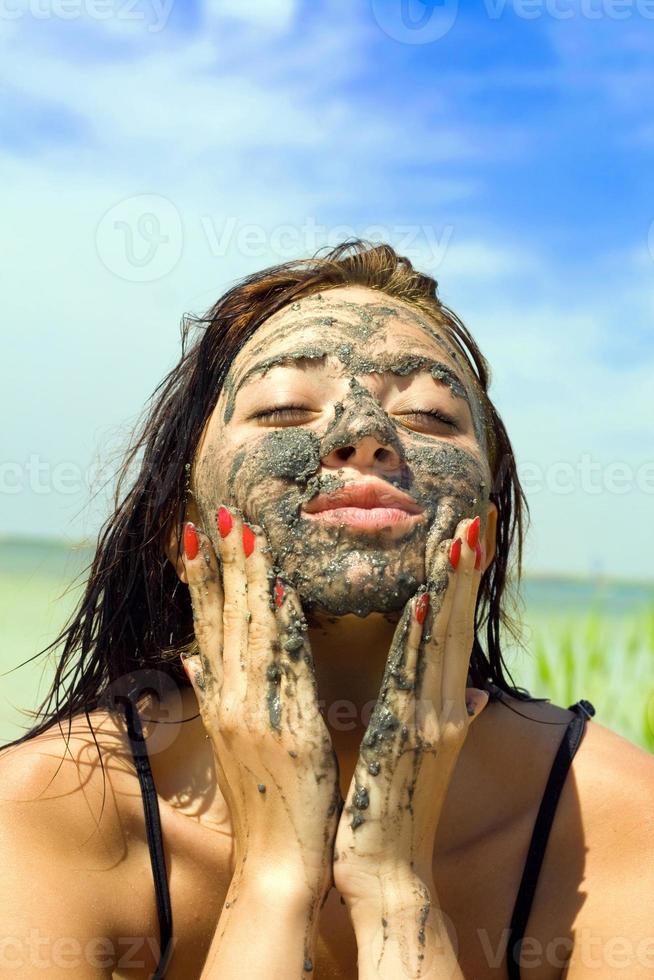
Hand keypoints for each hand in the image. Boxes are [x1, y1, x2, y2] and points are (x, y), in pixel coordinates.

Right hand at [179, 507, 340, 897]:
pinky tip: (284, 591)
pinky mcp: (289, 729)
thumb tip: (191, 657)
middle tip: (222, 512)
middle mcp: (231, 700)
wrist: (278, 865)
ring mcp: (256, 714)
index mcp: (222, 701)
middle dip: (222, 562)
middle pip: (223, 619)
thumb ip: (214, 695)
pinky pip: (286, 666)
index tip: (195, 534)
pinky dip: (283, 626)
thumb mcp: (232, 746)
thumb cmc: (263, 803)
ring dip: (249, 578)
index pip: (206, 626)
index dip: (200, 579)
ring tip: (247, 532)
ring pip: (250, 632)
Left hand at [333, 514, 489, 905]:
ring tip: (455, 534)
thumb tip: (473, 697)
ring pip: (440, 640)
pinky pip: (411, 677)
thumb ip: (448, 721)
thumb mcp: (422, 761)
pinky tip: (421, 600)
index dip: (460, 582)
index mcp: (442, 708)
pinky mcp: (404, 738)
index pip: (452, 630)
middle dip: (462, 568)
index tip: (463, 535)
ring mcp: (428, 722)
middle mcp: (444, 708)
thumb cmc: (395, 813)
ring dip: (448, 585)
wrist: (388, 875)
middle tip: (468, 514)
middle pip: (455, 624)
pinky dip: (419, 638)